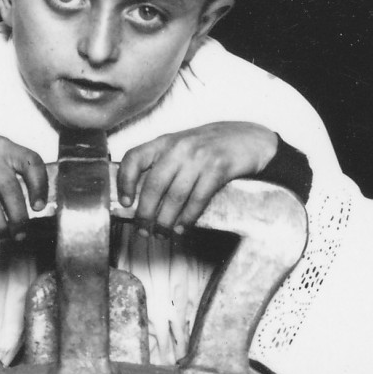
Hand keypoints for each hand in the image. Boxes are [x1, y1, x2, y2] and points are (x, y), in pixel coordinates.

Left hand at [115, 123, 278, 232]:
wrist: (248, 139)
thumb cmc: (210, 146)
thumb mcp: (181, 147)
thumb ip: (161, 164)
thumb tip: (137, 197)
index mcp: (165, 141)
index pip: (134, 158)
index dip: (124, 182)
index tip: (125, 202)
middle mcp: (179, 147)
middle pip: (154, 185)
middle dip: (145, 213)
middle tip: (142, 230)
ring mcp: (199, 157)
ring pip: (175, 196)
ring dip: (165, 221)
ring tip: (161, 234)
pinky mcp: (218, 169)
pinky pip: (198, 199)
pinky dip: (188, 218)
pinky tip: (181, 228)